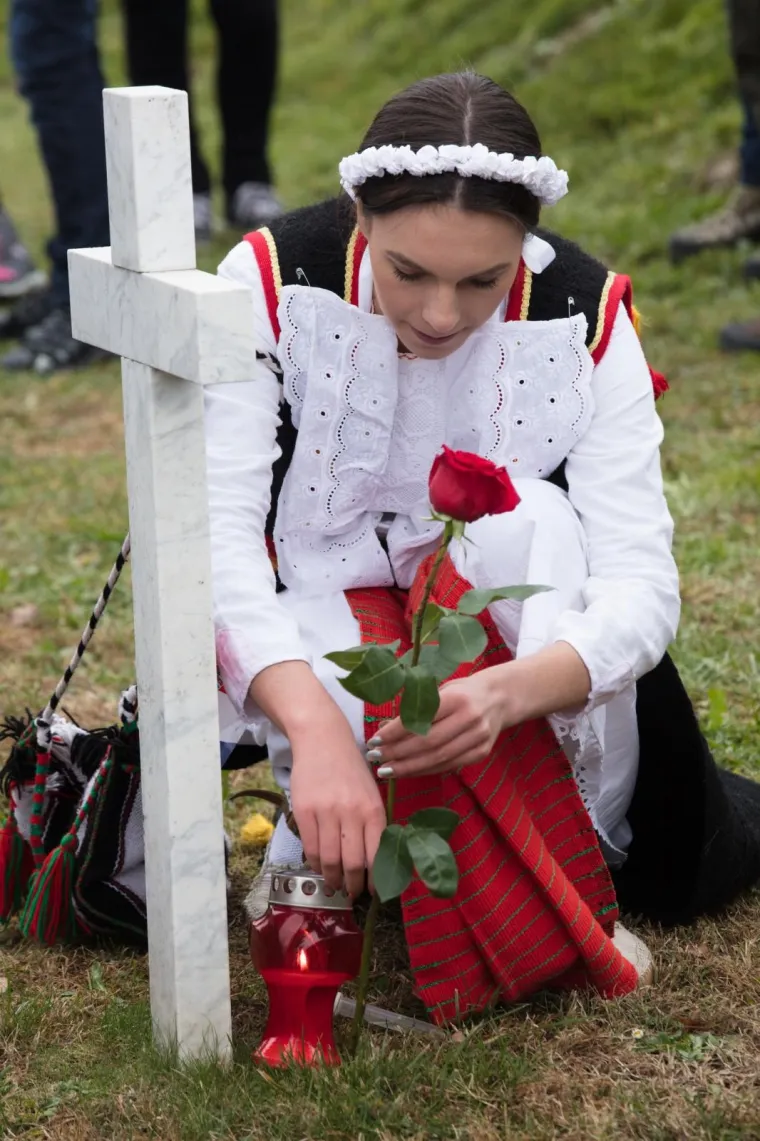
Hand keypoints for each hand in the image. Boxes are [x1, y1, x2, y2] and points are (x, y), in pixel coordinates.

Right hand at [289, 714, 386, 898]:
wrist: (323, 740)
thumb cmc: (351, 770)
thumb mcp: (371, 794)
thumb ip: (373, 824)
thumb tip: (373, 863)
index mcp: (374, 810)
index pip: (376, 855)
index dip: (375, 881)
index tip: (374, 893)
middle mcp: (352, 813)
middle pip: (352, 863)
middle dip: (353, 886)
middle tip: (351, 893)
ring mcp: (326, 812)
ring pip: (330, 860)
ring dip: (332, 879)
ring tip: (334, 885)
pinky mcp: (304, 811)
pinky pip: (310, 848)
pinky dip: (316, 864)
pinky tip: (320, 867)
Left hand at [368, 670, 510, 779]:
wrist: (500, 698)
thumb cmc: (462, 692)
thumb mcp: (440, 691)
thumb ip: (415, 709)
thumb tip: (383, 729)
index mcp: (457, 698)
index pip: (421, 719)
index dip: (395, 732)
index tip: (375, 740)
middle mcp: (470, 718)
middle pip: (428, 742)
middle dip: (398, 753)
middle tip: (375, 758)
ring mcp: (479, 738)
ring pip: (438, 758)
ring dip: (408, 767)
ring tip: (386, 770)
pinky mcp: (481, 753)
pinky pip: (449, 765)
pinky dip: (425, 770)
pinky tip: (408, 771)